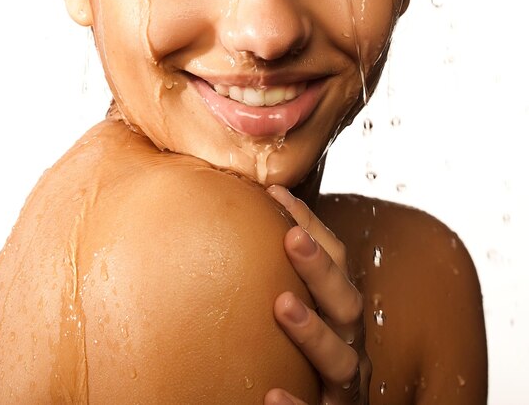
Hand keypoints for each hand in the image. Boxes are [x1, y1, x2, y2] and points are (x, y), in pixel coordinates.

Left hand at [264, 186, 369, 404]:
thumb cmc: (300, 355)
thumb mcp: (299, 311)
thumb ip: (278, 275)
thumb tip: (228, 225)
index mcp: (340, 313)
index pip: (336, 261)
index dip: (312, 225)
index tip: (277, 193)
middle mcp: (348, 345)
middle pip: (347, 303)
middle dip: (322, 268)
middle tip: (292, 237)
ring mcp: (343, 386)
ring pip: (341, 359)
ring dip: (314, 330)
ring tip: (283, 304)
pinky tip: (272, 395)